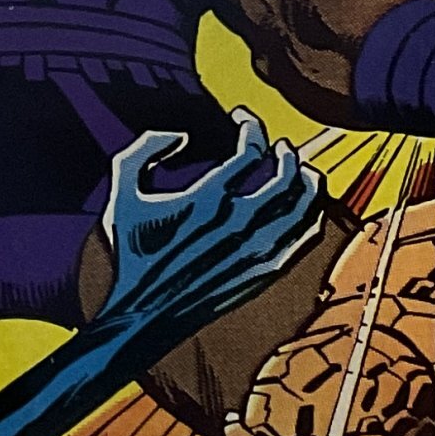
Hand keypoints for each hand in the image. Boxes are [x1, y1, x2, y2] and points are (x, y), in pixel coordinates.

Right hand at [100, 110, 320, 339]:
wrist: (144, 315)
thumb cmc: (133, 254)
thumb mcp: (122, 193)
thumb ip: (144, 149)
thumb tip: (180, 134)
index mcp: (207, 199)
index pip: (251, 148)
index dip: (252, 125)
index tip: (244, 119)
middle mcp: (239, 223)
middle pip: (287, 174)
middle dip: (287, 151)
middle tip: (281, 145)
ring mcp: (257, 250)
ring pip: (304, 206)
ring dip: (307, 179)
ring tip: (300, 169)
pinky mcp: (266, 272)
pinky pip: (305, 237)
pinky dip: (312, 214)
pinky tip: (305, 205)